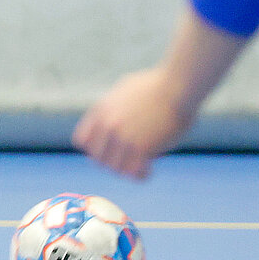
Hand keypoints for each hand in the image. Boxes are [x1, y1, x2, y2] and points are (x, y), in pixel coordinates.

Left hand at [72, 67, 197, 180]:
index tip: (107, 149)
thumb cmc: (158, 84)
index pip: (81, 141)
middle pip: (98, 159)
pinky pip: (134, 173)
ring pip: (116, 169)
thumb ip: (113, 106)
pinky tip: (149, 169)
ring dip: (127, 170)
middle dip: (112, 162)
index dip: (94, 147)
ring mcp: (123, 138)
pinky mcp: (141, 148)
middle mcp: (108, 125)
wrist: (177, 86)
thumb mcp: (124, 90)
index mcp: (101, 110)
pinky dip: (141, 175)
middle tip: (128, 161)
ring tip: (140, 166)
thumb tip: (112, 115)